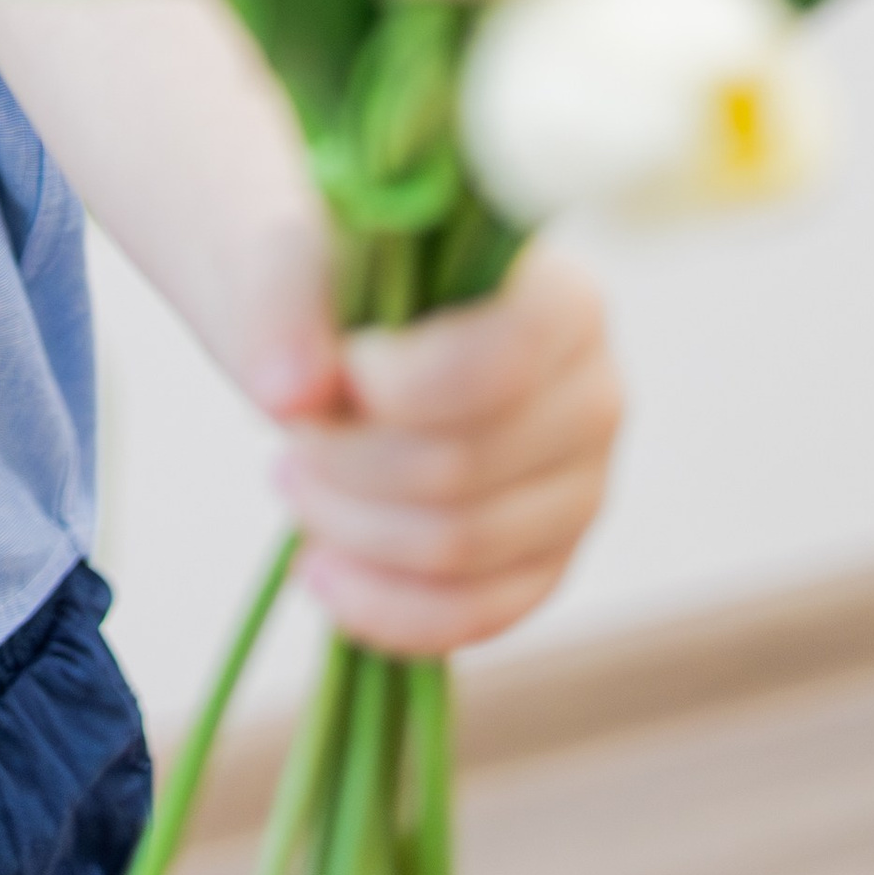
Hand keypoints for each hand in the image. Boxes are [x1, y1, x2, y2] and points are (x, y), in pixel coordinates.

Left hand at [265, 240, 623, 656]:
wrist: (335, 326)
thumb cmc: (326, 279)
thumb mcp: (285, 259)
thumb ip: (279, 306)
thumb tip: (286, 393)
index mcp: (558, 299)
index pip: (499, 366)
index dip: (393, 388)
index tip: (325, 373)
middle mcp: (594, 395)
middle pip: (463, 469)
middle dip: (345, 461)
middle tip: (288, 431)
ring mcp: (580, 489)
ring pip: (460, 548)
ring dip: (349, 527)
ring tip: (294, 477)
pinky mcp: (546, 561)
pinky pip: (475, 615)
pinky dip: (382, 606)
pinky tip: (318, 568)